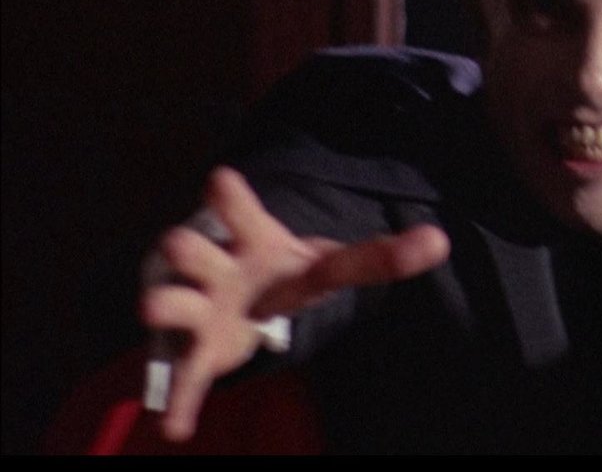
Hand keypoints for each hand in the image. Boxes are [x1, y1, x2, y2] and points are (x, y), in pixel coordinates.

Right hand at [140, 166, 450, 440]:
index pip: (241, 212)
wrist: (229, 303)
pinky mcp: (197, 354)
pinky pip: (184, 379)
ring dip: (167, 306)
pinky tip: (177, 427)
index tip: (219, 177)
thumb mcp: (323, 263)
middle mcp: (218, 270)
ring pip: (170, 301)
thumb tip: (441, 239)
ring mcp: (201, 311)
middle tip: (183, 247)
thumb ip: (377, 257)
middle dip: (186, 248)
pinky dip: (180, 401)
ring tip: (157, 309)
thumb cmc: (279, 274)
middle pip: (189, 247)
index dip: (231, 199)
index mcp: (252, 243)